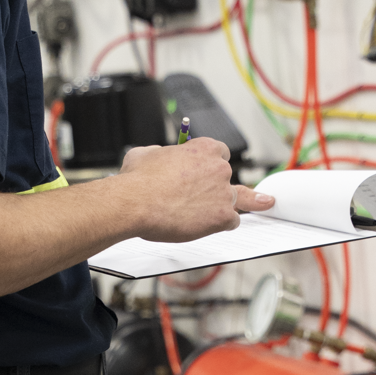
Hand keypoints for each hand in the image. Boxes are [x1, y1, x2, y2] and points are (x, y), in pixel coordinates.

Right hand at [120, 138, 275, 242]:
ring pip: (236, 200)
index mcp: (204, 148)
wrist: (135, 203)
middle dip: (219, 187)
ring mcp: (224, 193)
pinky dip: (223, 225)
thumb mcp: (145, 153)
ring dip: (227, 206)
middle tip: (211, 196)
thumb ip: (159, 153)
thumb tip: (157, 155)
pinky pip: (233, 221)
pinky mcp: (223, 216)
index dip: (213, 166)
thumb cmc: (138, 180)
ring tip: (240, 208)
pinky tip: (212, 226)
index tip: (207, 174)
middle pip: (230, 179)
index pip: (221, 154)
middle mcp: (219, 168)